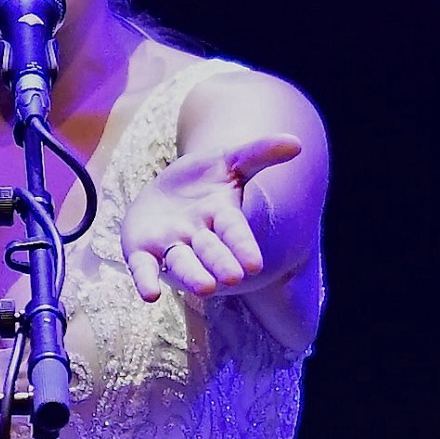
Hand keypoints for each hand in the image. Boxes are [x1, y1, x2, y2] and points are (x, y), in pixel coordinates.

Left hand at [122, 134, 303, 301]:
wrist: (166, 192)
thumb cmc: (203, 179)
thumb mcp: (229, 159)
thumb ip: (259, 153)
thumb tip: (296, 143)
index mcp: (222, 216)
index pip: (234, 232)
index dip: (243, 246)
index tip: (254, 264)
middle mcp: (198, 236)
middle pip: (211, 251)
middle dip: (220, 263)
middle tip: (232, 278)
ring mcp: (170, 245)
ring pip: (182, 263)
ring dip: (192, 276)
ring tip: (206, 288)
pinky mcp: (143, 252)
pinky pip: (145, 269)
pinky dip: (146, 281)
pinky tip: (150, 295)